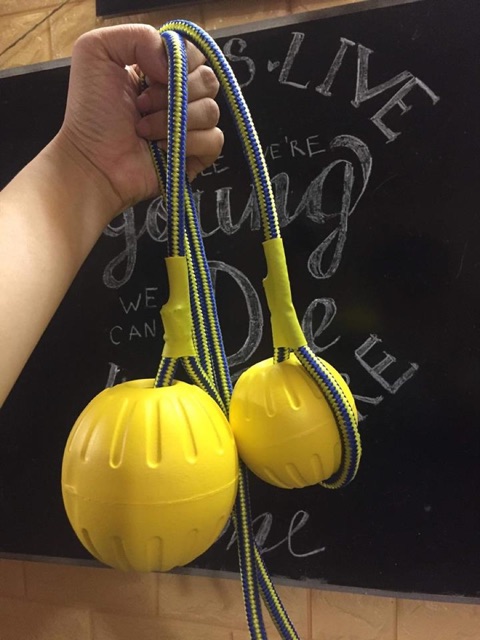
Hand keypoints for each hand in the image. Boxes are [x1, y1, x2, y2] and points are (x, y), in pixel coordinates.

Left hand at [58, 24, 223, 222]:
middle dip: (175, 92)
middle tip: (141, 106)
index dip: (179, 61)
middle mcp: (179, 96)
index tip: (149, 76)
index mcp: (161, 70)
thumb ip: (138, 36)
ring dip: (173, 120)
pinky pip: (214, 140)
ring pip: (211, 110)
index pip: (194, 54)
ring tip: (144, 130)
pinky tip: (162, 148)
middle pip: (208, 80)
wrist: (93, 161)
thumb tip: (174, 65)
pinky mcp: (196, 156)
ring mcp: (190, 128)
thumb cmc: (90, 112)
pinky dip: (188, 142)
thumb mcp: (96, 50)